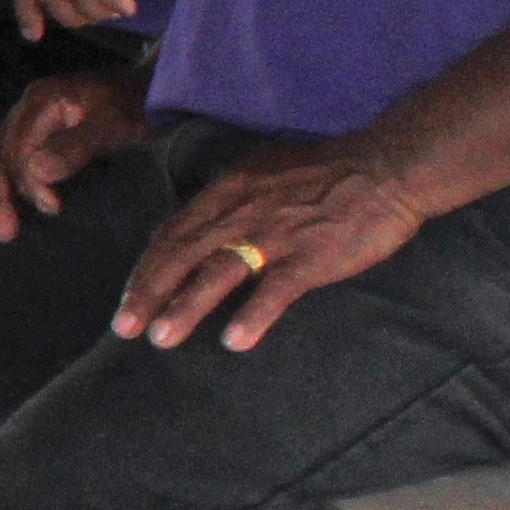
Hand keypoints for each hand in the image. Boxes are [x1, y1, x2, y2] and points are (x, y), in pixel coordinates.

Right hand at [0, 72, 153, 240]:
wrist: (144, 94)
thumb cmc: (132, 109)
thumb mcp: (111, 125)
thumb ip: (75, 145)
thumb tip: (36, 171)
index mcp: (39, 104)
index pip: (17, 150)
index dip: (26, 183)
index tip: (51, 207)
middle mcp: (22, 115)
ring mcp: (20, 129)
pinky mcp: (26, 144)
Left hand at [115, 140, 430, 352]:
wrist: (385, 167)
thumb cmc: (325, 174)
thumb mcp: (263, 175)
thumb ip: (230, 203)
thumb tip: (200, 232)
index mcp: (227, 190)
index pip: (173, 233)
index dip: (148, 268)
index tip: (129, 298)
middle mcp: (242, 210)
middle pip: (182, 255)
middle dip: (149, 293)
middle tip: (124, 328)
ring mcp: (276, 233)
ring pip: (217, 273)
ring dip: (185, 307)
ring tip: (162, 338)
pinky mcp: (311, 255)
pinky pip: (275, 289)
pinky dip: (252, 316)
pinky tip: (234, 342)